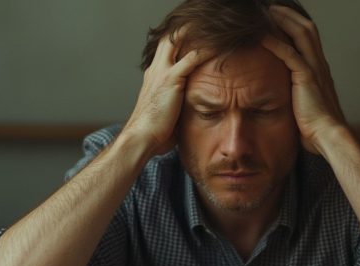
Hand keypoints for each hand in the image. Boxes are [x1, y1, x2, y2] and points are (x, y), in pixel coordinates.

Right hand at [123, 29, 213, 155]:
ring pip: (176, 42)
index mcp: (153, 77)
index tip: (195, 42)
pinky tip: (217, 47)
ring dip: (193, 34)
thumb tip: (191, 111)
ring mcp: (162, 72)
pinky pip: (191, 58)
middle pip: (167, 40)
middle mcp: (155, 70)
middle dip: (183, 33)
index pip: (165, 51)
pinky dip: (204, 50)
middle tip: (204, 32)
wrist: (141, 138)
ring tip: (211, 33)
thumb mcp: (167, 113)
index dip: (178, 44)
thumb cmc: (155, 133)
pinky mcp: (171, 79)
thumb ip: (177, 104)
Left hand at [262, 5, 345, 153]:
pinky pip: (290, 53)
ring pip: (302, 34)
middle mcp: (319, 65)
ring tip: (268, 12)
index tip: (278, 18)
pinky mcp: (307, 77)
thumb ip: (297, 94)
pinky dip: (276, 42)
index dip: (294, 25)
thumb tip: (284, 97)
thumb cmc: (315, 128)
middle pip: (307, 29)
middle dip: (289, 15)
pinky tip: (262, 36)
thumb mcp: (304, 105)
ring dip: (284, 21)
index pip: (309, 39)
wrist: (327, 137)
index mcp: (319, 70)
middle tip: (271, 8)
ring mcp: (315, 69)